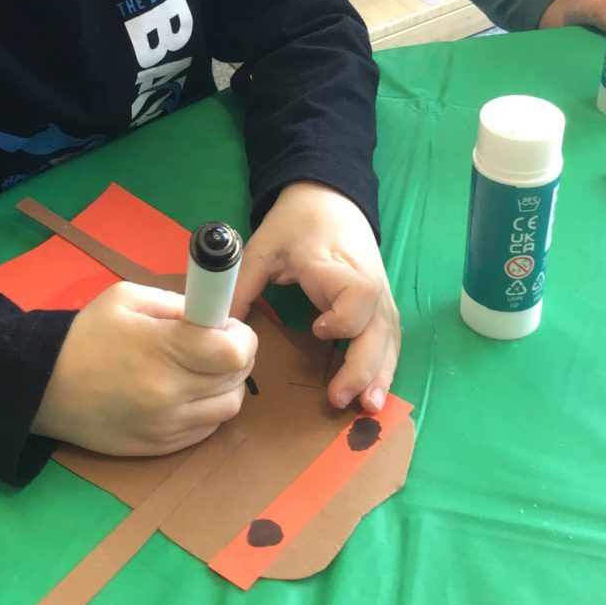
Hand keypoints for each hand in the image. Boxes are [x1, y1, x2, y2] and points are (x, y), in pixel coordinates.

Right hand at [31, 282, 255, 454]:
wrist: (41, 384)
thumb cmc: (87, 333)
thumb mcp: (128, 297)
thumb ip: (177, 304)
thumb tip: (212, 316)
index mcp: (165, 349)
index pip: (235, 351)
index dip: (242, 335)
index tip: (226, 325)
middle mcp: (171, 394)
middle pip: (237, 380)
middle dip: (236, 356)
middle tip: (215, 343)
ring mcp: (166, 426)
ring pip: (227, 409)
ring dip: (226, 386)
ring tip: (203, 370)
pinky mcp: (158, 449)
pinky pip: (205, 431)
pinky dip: (207, 410)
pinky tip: (187, 393)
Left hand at [230, 181, 399, 414]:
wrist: (327, 197)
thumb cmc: (294, 224)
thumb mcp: (262, 248)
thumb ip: (241, 287)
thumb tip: (216, 332)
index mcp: (336, 266)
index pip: (358, 294)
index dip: (344, 318)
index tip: (319, 330)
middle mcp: (368, 282)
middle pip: (378, 327)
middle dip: (363, 366)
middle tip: (339, 398)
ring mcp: (380, 294)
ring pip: (389, 338)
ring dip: (380, 374)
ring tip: (366, 407)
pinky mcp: (381, 305)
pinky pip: (389, 339)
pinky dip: (384, 366)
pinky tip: (373, 393)